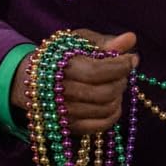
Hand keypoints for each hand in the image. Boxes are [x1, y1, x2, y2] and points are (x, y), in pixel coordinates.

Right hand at [13, 30, 137, 134]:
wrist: (34, 78)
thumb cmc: (63, 55)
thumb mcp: (81, 41)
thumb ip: (106, 41)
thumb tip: (131, 38)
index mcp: (62, 66)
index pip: (98, 71)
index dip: (120, 66)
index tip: (131, 59)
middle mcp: (61, 92)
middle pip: (104, 93)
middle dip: (121, 81)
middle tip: (122, 72)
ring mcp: (64, 113)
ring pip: (105, 109)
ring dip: (118, 96)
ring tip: (115, 84)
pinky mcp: (69, 127)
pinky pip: (101, 125)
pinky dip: (114, 113)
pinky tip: (113, 101)